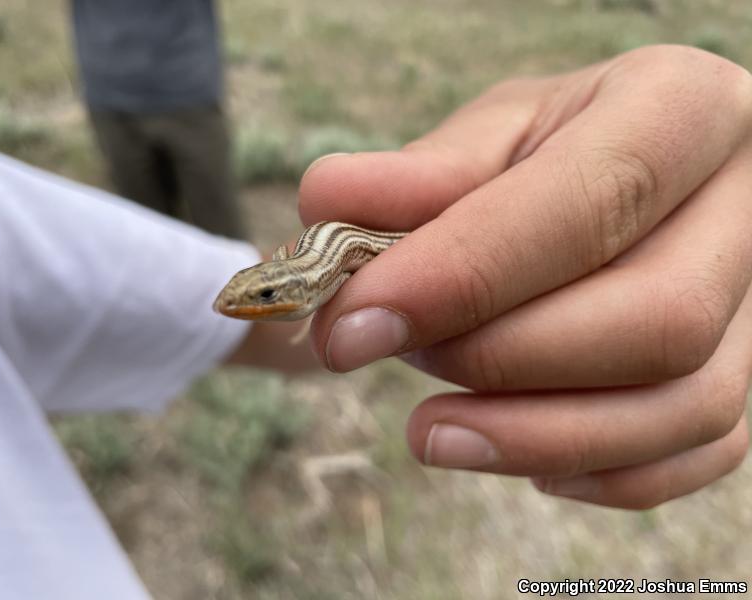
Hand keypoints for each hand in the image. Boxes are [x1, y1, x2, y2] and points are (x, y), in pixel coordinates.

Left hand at [298, 45, 751, 508]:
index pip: (589, 203)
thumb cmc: (553, 152)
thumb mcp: (491, 135)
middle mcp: (751, 206)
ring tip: (429, 430)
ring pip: (683, 407)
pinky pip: (696, 454)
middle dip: (499, 359)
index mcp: (684, 110)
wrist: (623, 176)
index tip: (354, 322)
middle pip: (654, 320)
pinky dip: (590, 470)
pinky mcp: (751, 377)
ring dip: (534, 437)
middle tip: (389, 353)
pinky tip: (506, 447)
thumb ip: (419, 175)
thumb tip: (327, 202)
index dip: (463, 274)